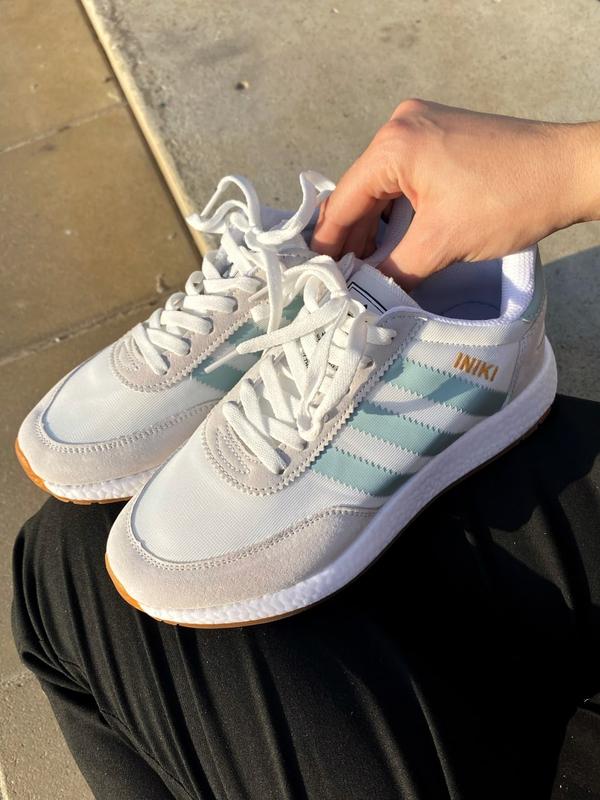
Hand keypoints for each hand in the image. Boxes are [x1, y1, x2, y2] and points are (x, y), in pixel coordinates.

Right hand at [312, 100, 599, 288]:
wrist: (571, 172)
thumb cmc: (511, 198)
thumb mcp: (441, 243)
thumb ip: (392, 270)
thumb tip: (360, 296)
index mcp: (394, 143)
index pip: (344, 200)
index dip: (328, 243)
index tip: (314, 275)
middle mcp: (402, 126)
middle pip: (361, 193)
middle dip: (352, 239)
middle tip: (341, 280)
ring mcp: (423, 128)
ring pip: (383, 189)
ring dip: (375, 229)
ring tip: (366, 270)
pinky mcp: (442, 138)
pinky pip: (405, 180)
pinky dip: (398, 213)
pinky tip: (394, 243)